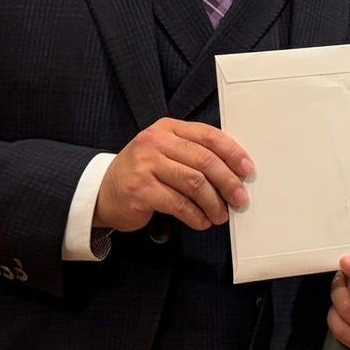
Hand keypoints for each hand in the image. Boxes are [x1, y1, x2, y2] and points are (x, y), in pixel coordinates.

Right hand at [94, 118, 252, 232]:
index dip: (232, 152)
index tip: (247, 170)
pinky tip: (201, 221)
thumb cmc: (143, 173)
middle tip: (240, 199)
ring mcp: (145, 165)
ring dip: (213, 202)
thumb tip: (235, 172)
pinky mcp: (140, 189)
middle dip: (228, 182)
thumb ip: (194, 154)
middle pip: (205, 160)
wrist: (102, 192)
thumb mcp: (166, 153)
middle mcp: (155, 142)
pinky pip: (178, 204)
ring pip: (194, 183)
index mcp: (167, 128)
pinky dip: (195, 215)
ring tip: (221, 214)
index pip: (208, 135)